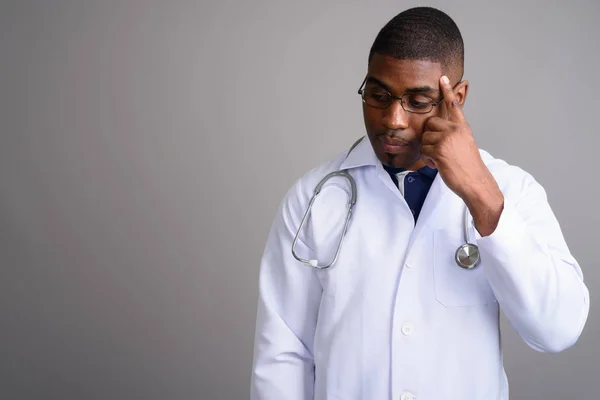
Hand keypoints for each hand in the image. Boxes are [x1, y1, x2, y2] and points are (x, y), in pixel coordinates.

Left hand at [421, 75, 503, 235]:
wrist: (475, 182)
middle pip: (430, 123)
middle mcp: (455, 130)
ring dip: (429, 151)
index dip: (447, 91)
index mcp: (463, 128)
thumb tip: (435, 133)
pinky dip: (428, 160)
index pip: (454, 106)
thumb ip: (453, 136)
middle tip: (439, 150)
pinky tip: (439, 165)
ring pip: (425, 138)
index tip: (442, 78)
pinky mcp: (439, 150)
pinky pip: (424, 150)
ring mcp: (447, 139)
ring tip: (442, 160)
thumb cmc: (468, 167)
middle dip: (430, 137)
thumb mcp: (464, 145)